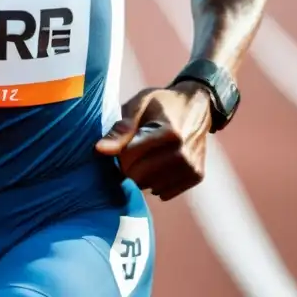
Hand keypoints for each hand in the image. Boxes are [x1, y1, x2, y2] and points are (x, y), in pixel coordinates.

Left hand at [95, 82, 212, 200]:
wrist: (198, 105)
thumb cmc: (162, 103)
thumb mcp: (139, 104)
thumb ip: (120, 129)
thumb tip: (99, 150)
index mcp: (168, 132)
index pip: (128, 157)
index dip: (118, 151)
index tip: (122, 142)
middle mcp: (183, 152)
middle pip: (137, 175)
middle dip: (127, 166)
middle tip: (132, 150)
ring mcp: (191, 166)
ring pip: (149, 187)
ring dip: (141, 175)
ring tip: (147, 155)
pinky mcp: (196, 175)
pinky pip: (163, 193)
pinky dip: (156, 182)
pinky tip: (159, 164)